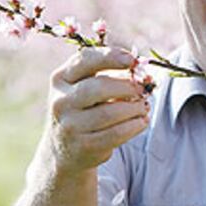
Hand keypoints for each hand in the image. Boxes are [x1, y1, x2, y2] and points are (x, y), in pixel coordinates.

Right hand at [46, 46, 148, 174]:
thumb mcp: (88, 86)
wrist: (65, 148)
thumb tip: (144, 76)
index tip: (131, 59)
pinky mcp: (82, 146)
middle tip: (142, 90)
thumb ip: (112, 75)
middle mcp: (61, 101)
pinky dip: (134, 126)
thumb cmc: (85, 108)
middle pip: (99, 87)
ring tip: (143, 107)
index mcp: (61, 78)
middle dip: (127, 86)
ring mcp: (70, 125)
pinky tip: (141, 121)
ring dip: (134, 108)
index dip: (110, 57)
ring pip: (110, 112)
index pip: (85, 60)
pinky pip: (116, 134)